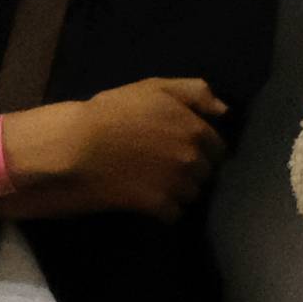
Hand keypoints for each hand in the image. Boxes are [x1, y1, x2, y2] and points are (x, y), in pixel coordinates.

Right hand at [51, 75, 229, 214]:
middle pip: (206, 173)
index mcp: (195, 128)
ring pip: (192, 195)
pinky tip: (147, 199)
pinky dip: (164, 210)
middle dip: (192, 171)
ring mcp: (177, 184)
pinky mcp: (159, 206)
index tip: (182, 149)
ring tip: (155, 183)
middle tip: (165, 166)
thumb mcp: (154, 87)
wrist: (79, 146)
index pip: (217, 148)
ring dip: (179, 191)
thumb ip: (195, 92)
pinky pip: (174, 214)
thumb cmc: (114, 112)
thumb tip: (224, 111)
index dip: (202, 149)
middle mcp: (192, 158)